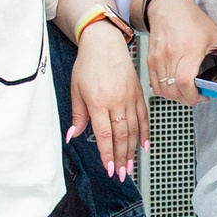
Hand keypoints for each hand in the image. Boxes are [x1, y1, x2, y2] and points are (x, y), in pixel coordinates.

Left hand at [69, 21, 143, 179]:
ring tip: (131, 166)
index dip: (107, 154)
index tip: (109, 169)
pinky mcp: (139, 93)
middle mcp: (117, 102)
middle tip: (122, 174)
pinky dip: (145, 133)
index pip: (104, 135)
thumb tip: (72, 136)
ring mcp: (130, 98)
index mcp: (98, 102)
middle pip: (121, 136)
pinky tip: (145, 146)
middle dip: (121, 158)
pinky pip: (144, 117)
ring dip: (132, 150)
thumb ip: (78, 115)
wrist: (104, 43)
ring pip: (133, 130)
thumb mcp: (76, 89)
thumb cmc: (88, 64)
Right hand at [142, 0, 216, 107]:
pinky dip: (165, 90)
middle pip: (173, 91)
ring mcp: (158, 59)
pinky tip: (175, 86)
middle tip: (198, 96)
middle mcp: (170, 56)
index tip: (203, 97)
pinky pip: (155, 84)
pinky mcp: (150, 60)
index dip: (194, 96)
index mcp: (189, 50)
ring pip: (163, 90)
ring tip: (187, 92)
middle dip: (187, 99)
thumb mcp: (216, 33)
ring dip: (175, 96)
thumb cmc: (190, 18)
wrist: (167, 6)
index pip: (185, 83)